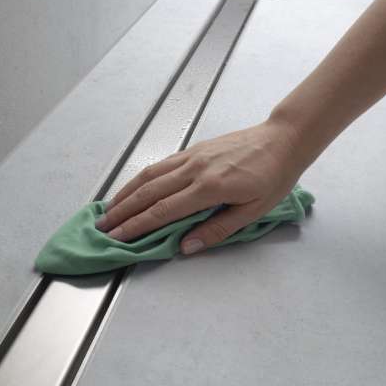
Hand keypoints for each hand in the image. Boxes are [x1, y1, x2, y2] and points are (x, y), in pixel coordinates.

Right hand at [95, 117, 305, 253]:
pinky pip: (161, 165)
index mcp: (210, 187)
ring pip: (150, 175)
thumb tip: (186, 246)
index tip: (118, 237)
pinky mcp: (194, 149)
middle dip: (123, 211)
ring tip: (109, 209)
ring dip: (126, 193)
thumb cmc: (274, 177)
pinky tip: (134, 188)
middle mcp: (195, 169)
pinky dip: (141, 178)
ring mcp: (192, 156)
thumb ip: (219, 229)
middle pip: (149, 192)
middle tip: (103, 227)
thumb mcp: (254, 210)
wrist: (282, 140)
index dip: (137, 225)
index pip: (164, 210)